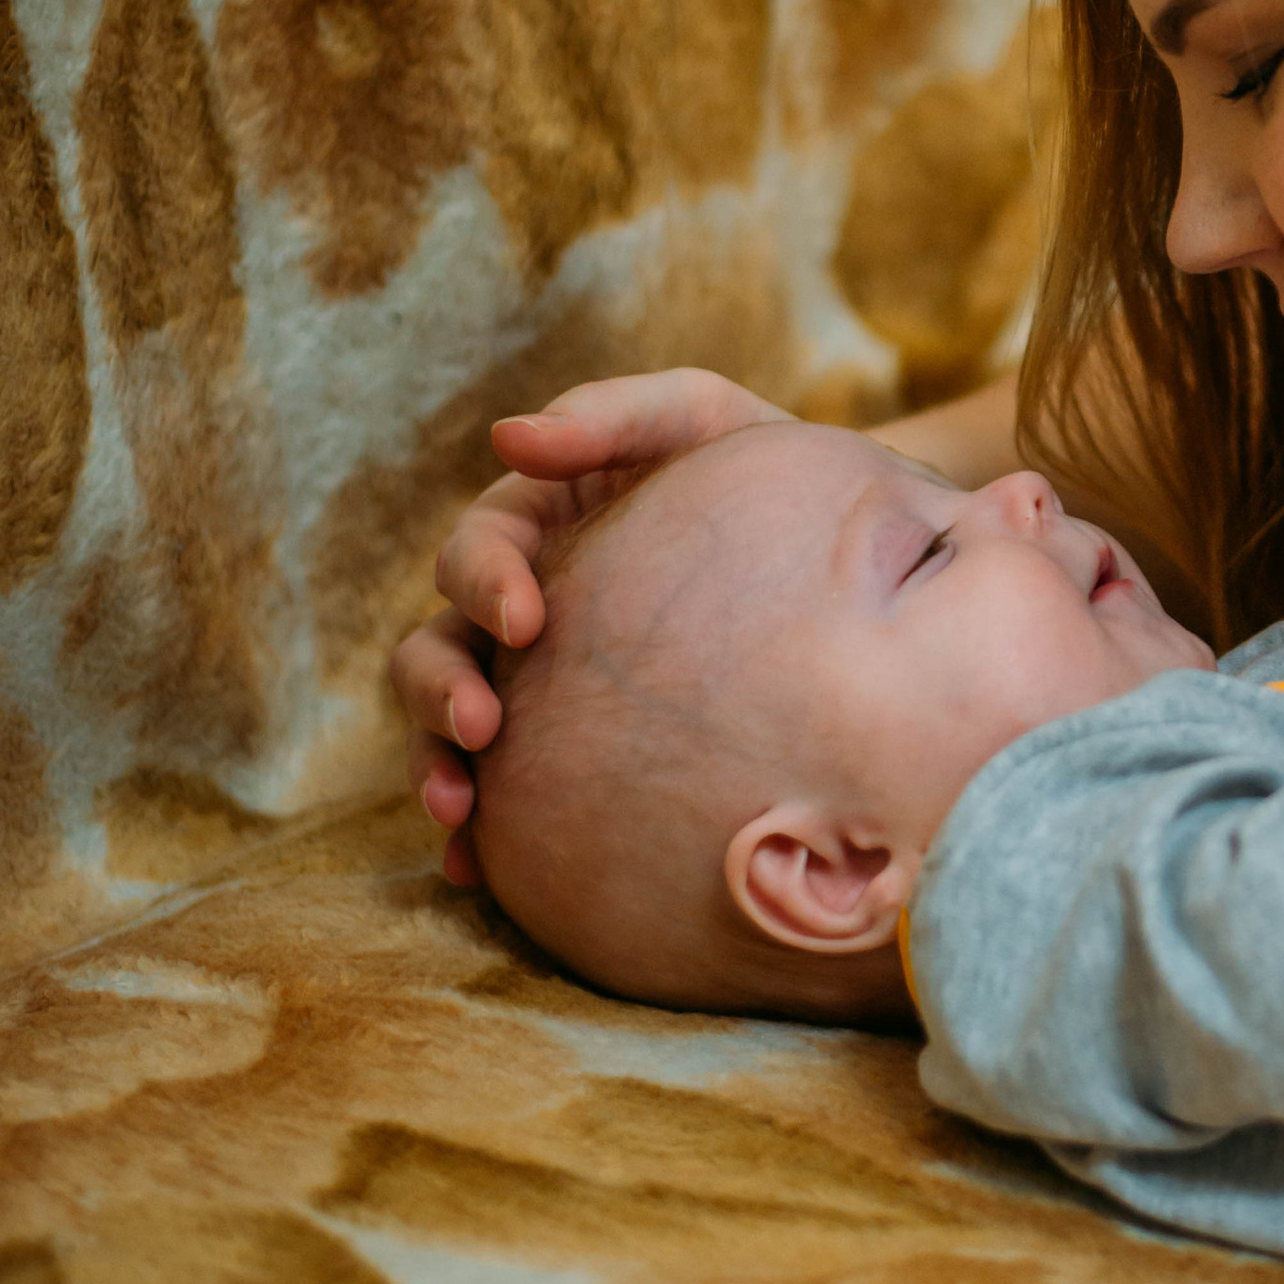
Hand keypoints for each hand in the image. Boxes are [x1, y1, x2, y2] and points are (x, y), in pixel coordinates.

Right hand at [392, 368, 789, 872]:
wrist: (847, 547)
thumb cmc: (758, 469)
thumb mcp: (698, 420)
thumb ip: (611, 416)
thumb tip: (510, 435)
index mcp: (536, 525)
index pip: (478, 552)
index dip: (484, 584)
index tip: (524, 620)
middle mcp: (521, 608)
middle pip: (438, 648)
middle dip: (441, 691)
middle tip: (480, 728)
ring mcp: (538, 683)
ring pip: (450, 726)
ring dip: (436, 765)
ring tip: (457, 812)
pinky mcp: (567, 747)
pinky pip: (503, 792)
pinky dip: (476, 829)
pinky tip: (477, 867)